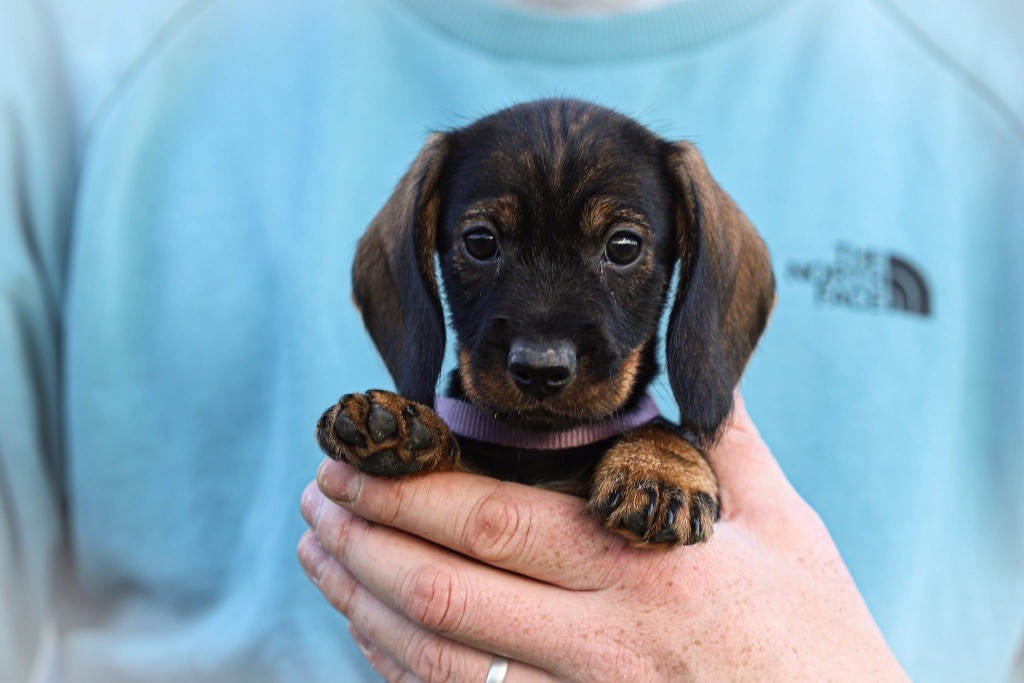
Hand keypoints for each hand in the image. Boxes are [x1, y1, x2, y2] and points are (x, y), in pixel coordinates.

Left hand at [298, 395, 907, 680]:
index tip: (358, 458)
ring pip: (437, 658)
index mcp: (644, 564)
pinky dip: (403, 670)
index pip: (493, 518)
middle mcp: (602, 639)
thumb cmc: (817, 639)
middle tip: (316, 498)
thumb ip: (729, 445)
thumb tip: (700, 375)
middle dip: (364, 538)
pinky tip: (375, 635)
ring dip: (364, 604)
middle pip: (445, 586)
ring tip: (320, 558)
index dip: (407, 490)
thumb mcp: (784, 525)